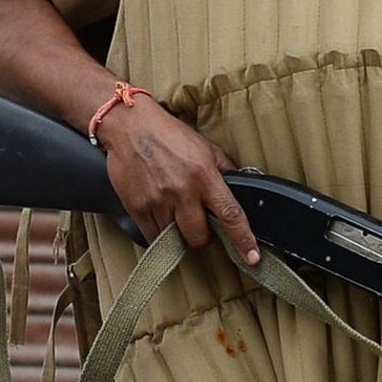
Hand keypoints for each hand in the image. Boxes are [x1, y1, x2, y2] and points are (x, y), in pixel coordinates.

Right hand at [98, 96, 259, 263]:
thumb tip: (241, 189)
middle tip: (200, 225)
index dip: (243, 239)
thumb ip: (224, 171)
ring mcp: (158, 201)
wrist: (129, 125)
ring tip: (176, 214)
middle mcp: (182, 191)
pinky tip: (161, 216)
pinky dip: (160, 233)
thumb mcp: (206, 148)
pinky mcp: (137, 207)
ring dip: (179, 234)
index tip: (251, 257)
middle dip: (203, 237)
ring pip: (175, 240)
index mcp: (204, 176)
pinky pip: (153, 236)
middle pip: (199, 237)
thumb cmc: (169, 135)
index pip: (230, 214)